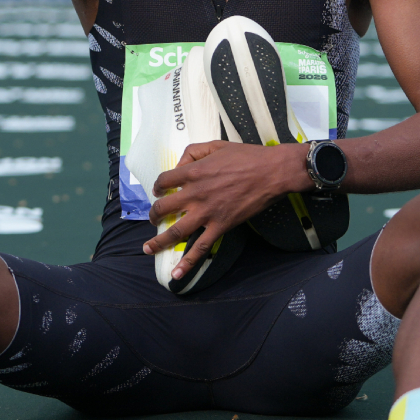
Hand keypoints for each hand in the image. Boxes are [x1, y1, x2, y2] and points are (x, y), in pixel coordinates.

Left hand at [144, 141, 305, 279]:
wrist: (271, 172)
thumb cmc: (246, 156)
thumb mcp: (216, 145)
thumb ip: (193, 152)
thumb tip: (180, 166)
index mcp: (193, 172)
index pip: (164, 181)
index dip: (158, 186)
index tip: (159, 191)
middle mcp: (195, 193)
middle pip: (163, 207)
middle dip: (154, 214)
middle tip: (153, 218)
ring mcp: (207, 212)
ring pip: (176, 231)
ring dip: (158, 241)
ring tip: (148, 248)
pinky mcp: (221, 226)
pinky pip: (201, 247)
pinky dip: (188, 262)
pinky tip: (177, 274)